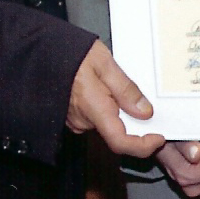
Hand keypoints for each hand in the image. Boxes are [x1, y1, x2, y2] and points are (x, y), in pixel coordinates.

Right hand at [66, 40, 164, 158]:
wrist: (41, 52)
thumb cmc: (69, 52)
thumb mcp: (104, 63)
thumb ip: (125, 89)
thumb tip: (145, 111)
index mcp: (93, 108)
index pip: (121, 142)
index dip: (143, 146)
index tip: (158, 138)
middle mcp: (83, 120)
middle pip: (117, 132)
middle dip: (133, 120)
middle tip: (140, 97)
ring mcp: (76, 121)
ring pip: (107, 124)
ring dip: (119, 112)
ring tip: (116, 84)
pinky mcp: (72, 118)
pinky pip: (96, 119)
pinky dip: (107, 109)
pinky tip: (106, 90)